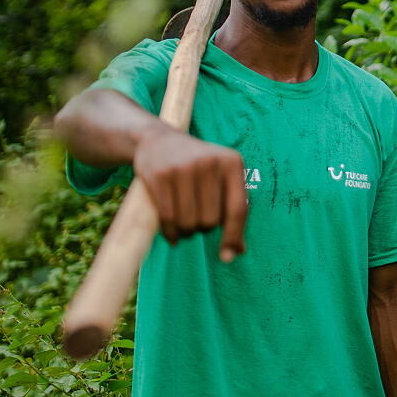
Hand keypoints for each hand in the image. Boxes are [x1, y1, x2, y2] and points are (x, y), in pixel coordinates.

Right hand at [132, 124, 248, 260]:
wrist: (157, 139)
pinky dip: (171, 233)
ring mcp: (184, 167)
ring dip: (186, 232)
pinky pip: (168, 218)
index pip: (238, 209)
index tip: (227, 257)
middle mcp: (210, 162)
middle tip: (196, 220)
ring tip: (184, 224)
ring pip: (189, 222)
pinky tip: (172, 234)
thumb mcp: (221, 179)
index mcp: (233, 162)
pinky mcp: (160, 175)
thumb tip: (237, 252)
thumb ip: (232, 211)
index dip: (233, 236)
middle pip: (211, 220)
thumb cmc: (197, 168)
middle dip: (203, 229)